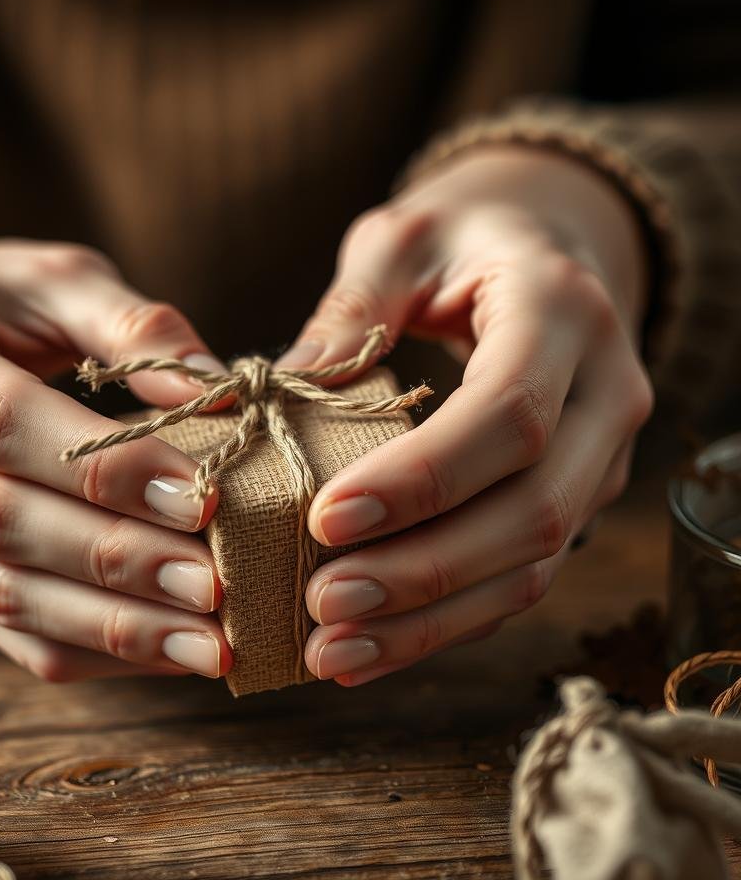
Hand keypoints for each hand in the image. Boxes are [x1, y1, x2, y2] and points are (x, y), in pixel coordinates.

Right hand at [0, 239, 232, 680]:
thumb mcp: (54, 282)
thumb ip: (133, 325)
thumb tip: (219, 391)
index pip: (8, 425)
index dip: (108, 469)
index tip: (204, 496)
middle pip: (5, 523)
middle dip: (119, 560)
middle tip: (215, 584)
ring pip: (6, 598)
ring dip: (113, 627)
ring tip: (207, 644)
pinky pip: (8, 634)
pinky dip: (91, 652)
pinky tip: (165, 653)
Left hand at [278, 146, 653, 684]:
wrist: (543, 251)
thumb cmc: (461, 240)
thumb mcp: (400, 241)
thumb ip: (351, 308)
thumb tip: (279, 392)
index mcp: (563, 312)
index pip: (509, 413)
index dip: (422, 477)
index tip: (326, 519)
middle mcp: (605, 395)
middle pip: (533, 510)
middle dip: (424, 570)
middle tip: (321, 603)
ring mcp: (600, 457)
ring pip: (533, 564)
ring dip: (431, 618)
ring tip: (331, 646)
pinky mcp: (575, 498)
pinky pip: (519, 575)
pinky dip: (446, 620)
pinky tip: (370, 645)